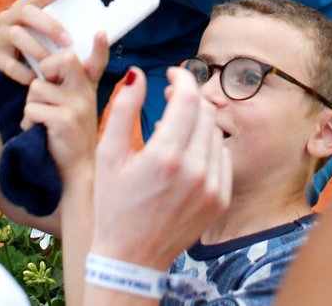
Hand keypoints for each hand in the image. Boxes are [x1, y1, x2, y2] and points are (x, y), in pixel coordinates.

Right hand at [0, 0, 72, 84]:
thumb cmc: (21, 42)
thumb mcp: (34, 28)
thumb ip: (50, 9)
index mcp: (20, 8)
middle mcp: (7, 18)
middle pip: (26, 13)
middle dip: (49, 26)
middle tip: (68, 41)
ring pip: (16, 36)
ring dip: (37, 49)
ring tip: (52, 62)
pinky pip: (7, 63)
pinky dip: (23, 71)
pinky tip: (35, 77)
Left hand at [20, 32, 108, 178]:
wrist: (75, 173)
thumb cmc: (67, 139)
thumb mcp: (74, 109)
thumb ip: (67, 87)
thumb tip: (46, 65)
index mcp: (88, 88)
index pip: (97, 61)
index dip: (99, 47)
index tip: (100, 32)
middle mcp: (87, 93)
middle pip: (63, 60)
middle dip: (46, 69)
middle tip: (46, 89)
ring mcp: (78, 105)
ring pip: (37, 87)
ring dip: (31, 105)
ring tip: (43, 123)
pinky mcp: (64, 119)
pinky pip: (31, 109)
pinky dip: (28, 123)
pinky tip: (40, 134)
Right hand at [90, 66, 231, 269]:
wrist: (132, 257)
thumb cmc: (114, 204)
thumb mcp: (108, 154)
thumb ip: (123, 109)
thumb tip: (137, 74)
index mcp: (165, 156)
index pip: (188, 98)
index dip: (182, 78)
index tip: (172, 74)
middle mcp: (195, 170)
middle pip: (205, 112)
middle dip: (189, 98)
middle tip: (171, 99)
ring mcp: (212, 186)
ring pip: (215, 133)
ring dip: (197, 123)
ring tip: (173, 133)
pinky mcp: (220, 198)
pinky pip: (223, 156)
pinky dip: (207, 147)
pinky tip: (187, 156)